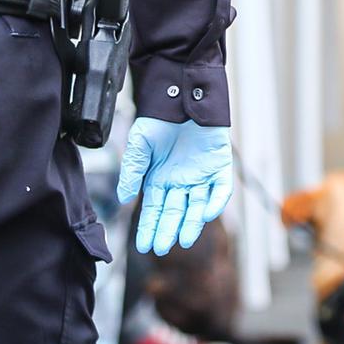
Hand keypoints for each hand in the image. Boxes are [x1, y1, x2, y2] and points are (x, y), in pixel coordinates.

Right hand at [116, 118, 232, 255]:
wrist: (182, 96)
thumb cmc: (159, 119)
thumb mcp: (139, 145)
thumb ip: (132, 171)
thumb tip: (123, 199)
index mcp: (159, 179)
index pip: (154, 210)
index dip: (149, 228)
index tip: (143, 246)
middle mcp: (180, 182)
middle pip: (175, 212)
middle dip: (168, 230)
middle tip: (162, 248)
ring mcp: (201, 176)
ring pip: (197, 206)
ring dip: (192, 223)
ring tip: (184, 239)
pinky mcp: (220, 168)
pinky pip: (220, 190)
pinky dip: (215, 202)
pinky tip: (207, 213)